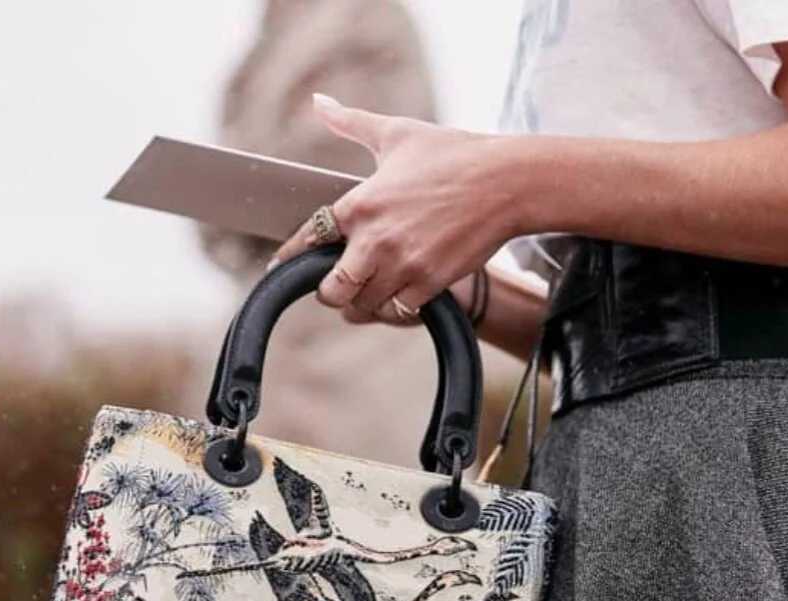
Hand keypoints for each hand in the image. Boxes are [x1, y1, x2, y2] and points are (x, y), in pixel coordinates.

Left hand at [270, 94, 518, 324]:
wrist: (507, 182)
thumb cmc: (454, 153)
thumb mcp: (397, 132)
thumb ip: (351, 122)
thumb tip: (318, 101)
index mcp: (360, 203)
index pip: (308, 241)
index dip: (290, 259)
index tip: (281, 268)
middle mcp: (375, 240)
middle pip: (331, 290)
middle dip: (330, 291)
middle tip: (337, 286)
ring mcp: (404, 265)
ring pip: (363, 307)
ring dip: (363, 303)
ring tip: (369, 292)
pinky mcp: (431, 283)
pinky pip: (398, 312)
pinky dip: (395, 309)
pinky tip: (400, 296)